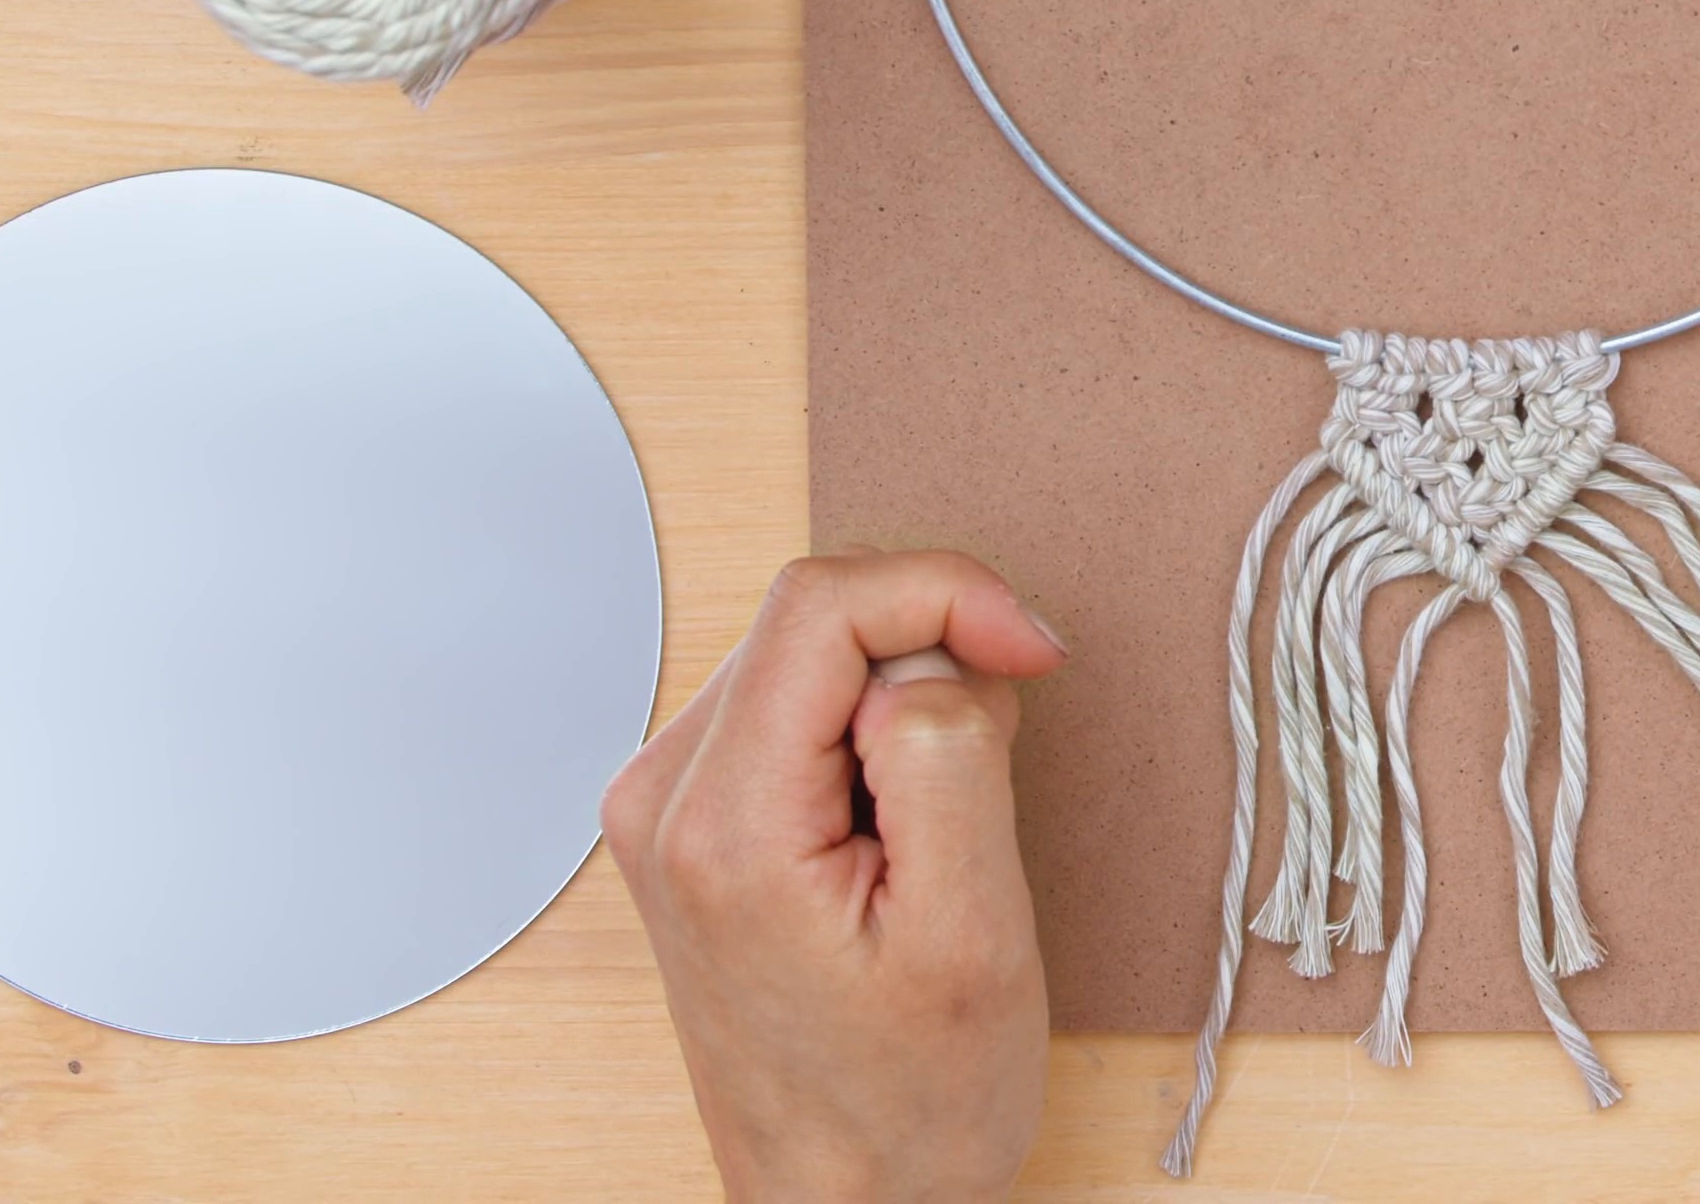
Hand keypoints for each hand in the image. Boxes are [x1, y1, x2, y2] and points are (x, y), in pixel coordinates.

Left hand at [601, 551, 1070, 1203]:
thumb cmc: (910, 1105)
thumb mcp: (972, 934)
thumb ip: (948, 759)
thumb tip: (933, 654)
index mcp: (723, 824)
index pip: (823, 605)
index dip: (949, 593)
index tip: (1034, 652)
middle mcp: (665, 800)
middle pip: (815, 621)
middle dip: (932, 656)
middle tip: (997, 769)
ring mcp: (668, 809)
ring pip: (812, 656)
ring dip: (904, 703)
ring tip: (944, 829)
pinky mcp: (693, 820)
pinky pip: (799, 708)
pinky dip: (873, 736)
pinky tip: (899, 833)